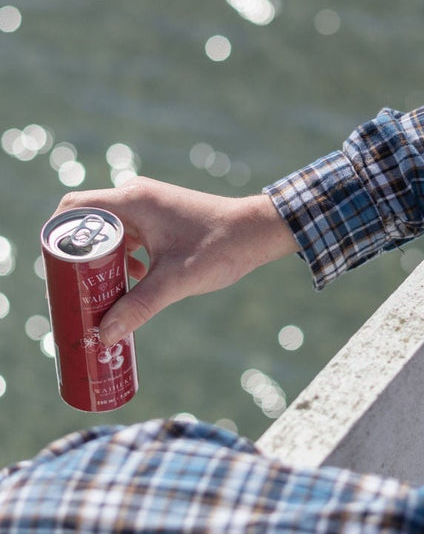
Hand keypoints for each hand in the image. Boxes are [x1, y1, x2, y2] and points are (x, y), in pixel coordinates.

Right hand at [52, 177, 298, 345]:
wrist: (259, 231)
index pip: (73, 209)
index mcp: (133, 201)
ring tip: (97, 294)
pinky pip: (128, 235)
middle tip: (74, 291)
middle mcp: (137, 198)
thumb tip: (103, 335)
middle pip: (88, 223)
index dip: (57, 237)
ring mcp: (150, 206)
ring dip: (101, 260)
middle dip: (77, 257)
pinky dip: (122, 258)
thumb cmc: (221, 247)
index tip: (54, 271)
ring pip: (109, 232)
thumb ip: (139, 306)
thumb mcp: (176, 281)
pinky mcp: (162, 217)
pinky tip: (130, 284)